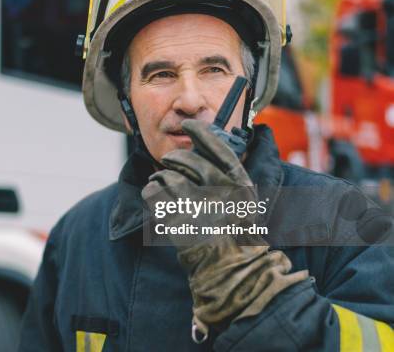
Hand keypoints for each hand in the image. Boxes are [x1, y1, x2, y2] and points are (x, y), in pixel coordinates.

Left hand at [141, 119, 307, 341]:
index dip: (200, 132)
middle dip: (174, 159)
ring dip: (160, 177)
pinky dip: (150, 192)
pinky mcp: (177, 218)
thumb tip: (203, 153)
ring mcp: (197, 202)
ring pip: (167, 175)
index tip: (188, 125)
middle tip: (168, 164)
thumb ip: (227, 177)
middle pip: (187, 160)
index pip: (216, 146)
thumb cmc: (237, 236)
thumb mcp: (244, 202)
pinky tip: (154, 197)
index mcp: (238, 182)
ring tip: (160, 183)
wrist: (232, 268)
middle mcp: (218, 188)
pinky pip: (154, 193)